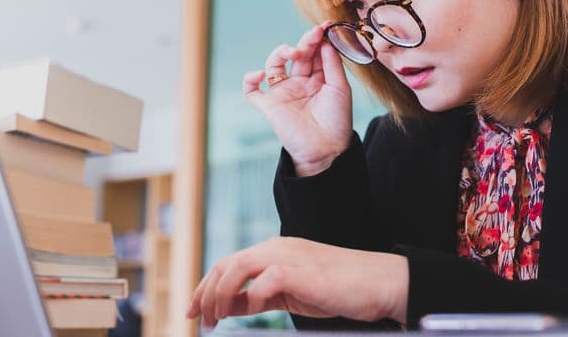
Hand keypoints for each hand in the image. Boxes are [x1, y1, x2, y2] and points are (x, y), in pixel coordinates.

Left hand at [186, 237, 408, 328]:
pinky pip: (265, 280)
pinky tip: (255, 310)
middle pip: (225, 264)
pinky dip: (253, 296)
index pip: (227, 264)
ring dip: (221, 294)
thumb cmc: (335, 288)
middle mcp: (275, 248)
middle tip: (198, 319)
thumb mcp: (287, 294)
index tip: (192, 311)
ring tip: (217, 318)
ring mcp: (287, 256)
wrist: (375, 282)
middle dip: (205, 293)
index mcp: (271, 251)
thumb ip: (258, 296)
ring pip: (238, 266)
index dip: (205, 287)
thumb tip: (229, 306)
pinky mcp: (299, 270)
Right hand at [243, 22, 353, 175]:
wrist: (326, 150)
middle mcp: (298, 83)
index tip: (325, 26)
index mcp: (316, 79)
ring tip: (295, 52)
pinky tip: (260, 74)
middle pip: (296, 54)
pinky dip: (250, 79)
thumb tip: (325, 41)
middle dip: (304, 42)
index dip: (318, 39)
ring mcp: (282, 93)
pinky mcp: (268, 106)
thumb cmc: (337, 121)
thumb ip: (332, 64)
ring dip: (281, 52)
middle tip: (314, 35)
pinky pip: (251, 90)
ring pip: (273, 64)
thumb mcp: (340, 89)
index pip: (314, 52)